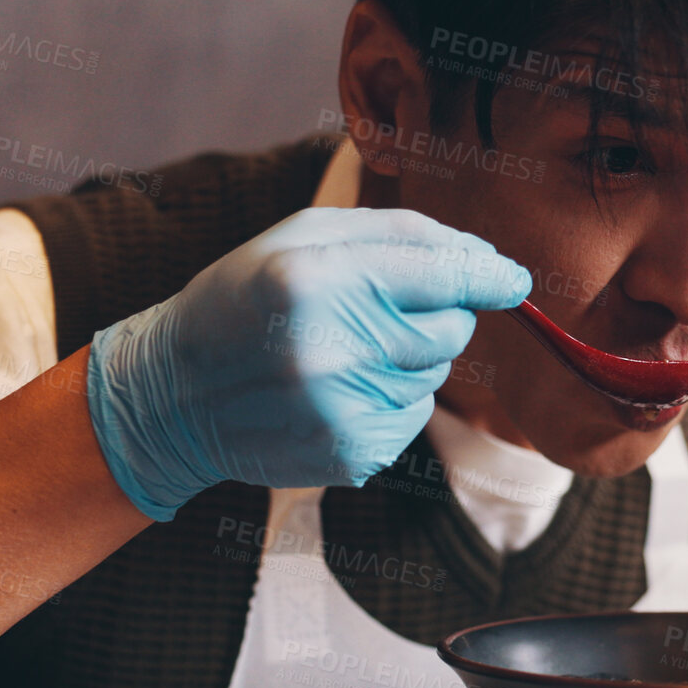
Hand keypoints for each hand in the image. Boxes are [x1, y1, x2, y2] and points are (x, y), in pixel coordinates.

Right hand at [85, 206, 530, 519]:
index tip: (514, 279)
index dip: (487, 274)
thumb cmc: (244, 299)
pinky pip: (413, 415)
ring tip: (339, 352)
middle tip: (376, 311)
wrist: (173, 397)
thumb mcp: (300, 237)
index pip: (439, 274)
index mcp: (316, 278)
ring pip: (435, 373)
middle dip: (436, 314)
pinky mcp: (352, 454)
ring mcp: (343, 409)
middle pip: (450, 328)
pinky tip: (335, 391)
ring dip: (406, 357)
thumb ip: (395, 234)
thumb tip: (483, 258)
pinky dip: (391, 397)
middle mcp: (333, 348)